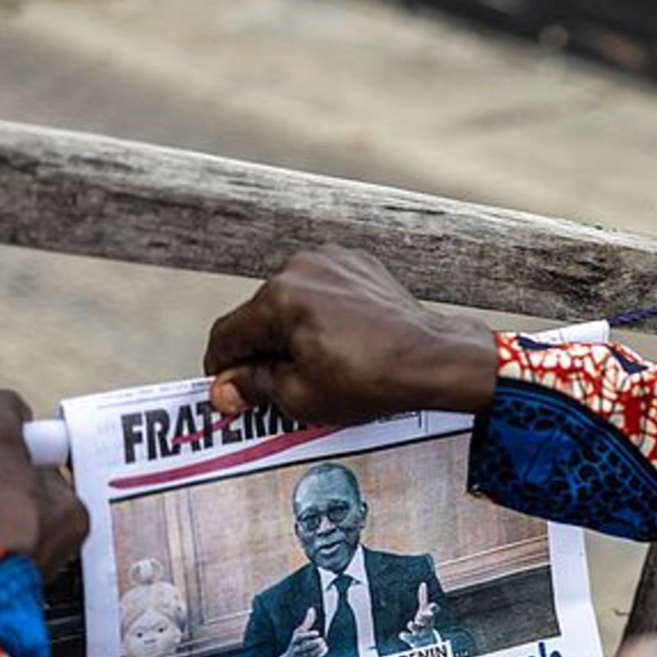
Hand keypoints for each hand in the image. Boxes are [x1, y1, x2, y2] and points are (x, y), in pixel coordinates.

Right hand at [203, 246, 497, 423]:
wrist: (433, 359)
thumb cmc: (371, 378)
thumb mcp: (299, 396)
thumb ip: (252, 387)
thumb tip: (224, 388)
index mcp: (279, 297)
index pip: (228, 334)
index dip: (222, 368)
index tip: (228, 390)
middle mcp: (301, 267)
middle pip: (259, 315)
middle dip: (263, 351)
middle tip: (277, 387)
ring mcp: (332, 260)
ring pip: (291, 301)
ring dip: (292, 331)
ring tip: (317, 365)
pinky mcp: (357, 264)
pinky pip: (323, 291)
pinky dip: (322, 315)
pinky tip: (340, 343)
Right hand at [280, 607, 328, 656]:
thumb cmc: (297, 644)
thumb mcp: (299, 633)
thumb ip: (306, 622)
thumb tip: (312, 609)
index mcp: (295, 640)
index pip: (300, 637)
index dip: (308, 635)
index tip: (317, 632)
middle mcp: (296, 649)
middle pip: (304, 647)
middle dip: (313, 643)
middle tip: (321, 640)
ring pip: (309, 654)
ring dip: (318, 649)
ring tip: (323, 643)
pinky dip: (320, 654)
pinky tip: (325, 648)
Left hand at [404, 582, 439, 635]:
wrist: (428, 642)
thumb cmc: (425, 623)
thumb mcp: (425, 611)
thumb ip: (424, 598)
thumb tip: (423, 584)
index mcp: (430, 617)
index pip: (433, 610)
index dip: (433, 608)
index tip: (430, 607)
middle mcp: (427, 625)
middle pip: (426, 620)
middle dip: (424, 617)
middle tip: (420, 617)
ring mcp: (421, 633)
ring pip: (417, 629)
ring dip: (413, 626)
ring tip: (410, 624)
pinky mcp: (415, 640)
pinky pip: (410, 638)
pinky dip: (406, 636)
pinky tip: (401, 634)